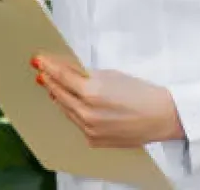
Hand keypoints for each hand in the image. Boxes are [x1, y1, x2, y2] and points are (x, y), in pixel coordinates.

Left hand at [33, 55, 185, 147]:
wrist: (160, 117)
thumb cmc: (141, 92)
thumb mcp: (112, 75)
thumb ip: (87, 74)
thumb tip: (68, 71)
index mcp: (92, 92)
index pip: (62, 76)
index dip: (49, 66)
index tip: (39, 60)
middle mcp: (86, 113)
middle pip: (59, 94)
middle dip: (49, 80)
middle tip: (41, 71)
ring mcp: (88, 129)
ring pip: (66, 110)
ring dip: (58, 96)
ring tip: (51, 85)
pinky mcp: (93, 140)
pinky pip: (76, 123)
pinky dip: (72, 112)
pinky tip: (69, 103)